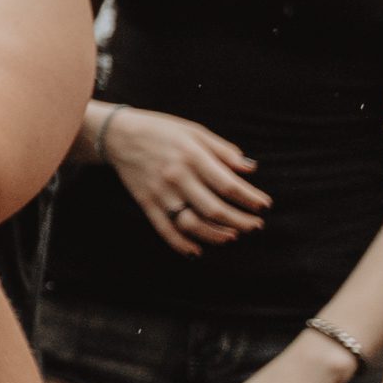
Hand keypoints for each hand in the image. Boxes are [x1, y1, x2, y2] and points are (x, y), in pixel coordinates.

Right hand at [98, 103, 266, 252]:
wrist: (118, 135)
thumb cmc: (162, 131)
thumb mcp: (195, 131)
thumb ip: (223, 151)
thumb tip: (251, 169)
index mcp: (191, 157)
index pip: (227, 185)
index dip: (250, 198)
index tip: (264, 205)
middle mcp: (176, 177)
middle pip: (214, 209)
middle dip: (240, 221)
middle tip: (256, 225)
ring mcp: (160, 193)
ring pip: (192, 223)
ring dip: (216, 235)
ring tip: (233, 236)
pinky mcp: (147, 203)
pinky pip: (165, 229)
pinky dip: (181, 244)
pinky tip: (197, 251)